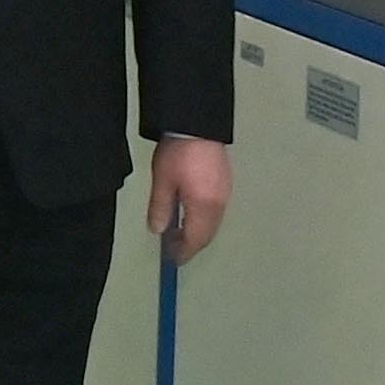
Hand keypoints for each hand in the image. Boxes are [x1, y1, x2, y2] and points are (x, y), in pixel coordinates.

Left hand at [151, 138, 233, 266]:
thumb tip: (158, 231)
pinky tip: (191, 215)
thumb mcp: (163, 181)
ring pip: (214, 223)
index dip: (184, 251)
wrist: (198, 124)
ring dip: (198, 232)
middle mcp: (220, 204)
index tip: (173, 260)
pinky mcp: (226, 182)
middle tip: (174, 249)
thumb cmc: (178, 153)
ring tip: (179, 233)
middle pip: (207, 234)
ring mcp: (226, 192)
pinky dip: (204, 220)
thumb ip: (160, 208)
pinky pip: (217, 211)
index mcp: (204, 206)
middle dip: (192, 244)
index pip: (196, 239)